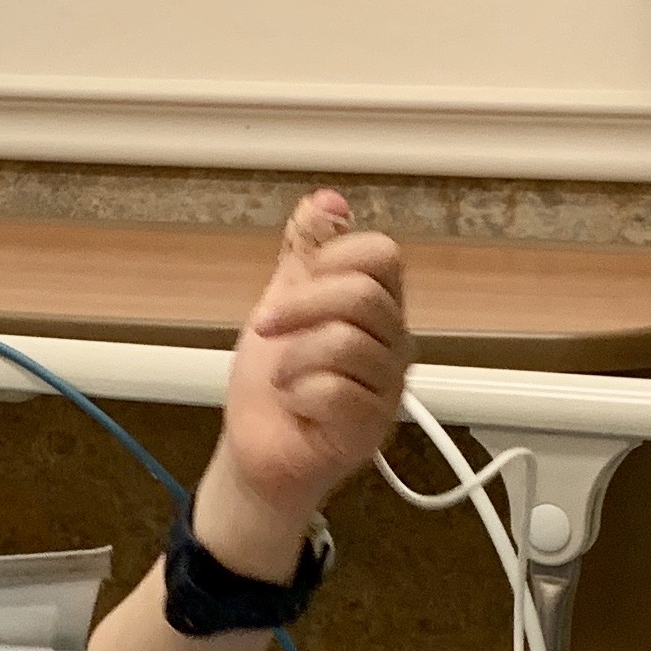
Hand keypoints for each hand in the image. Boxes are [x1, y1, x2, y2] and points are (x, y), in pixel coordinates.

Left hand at [203, 191, 409, 564]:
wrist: (257, 451)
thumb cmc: (275, 382)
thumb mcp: (282, 302)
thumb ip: (306, 253)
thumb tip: (326, 199)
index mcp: (379, 309)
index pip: (381, 255)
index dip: (332, 257)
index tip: (296, 281)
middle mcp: (393, 345)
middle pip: (365, 294)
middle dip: (301, 305)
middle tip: (268, 326)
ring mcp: (386, 389)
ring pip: (345, 343)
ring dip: (293, 359)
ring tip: (285, 378)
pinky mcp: (369, 429)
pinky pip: (336, 391)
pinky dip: (299, 395)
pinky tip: (298, 406)